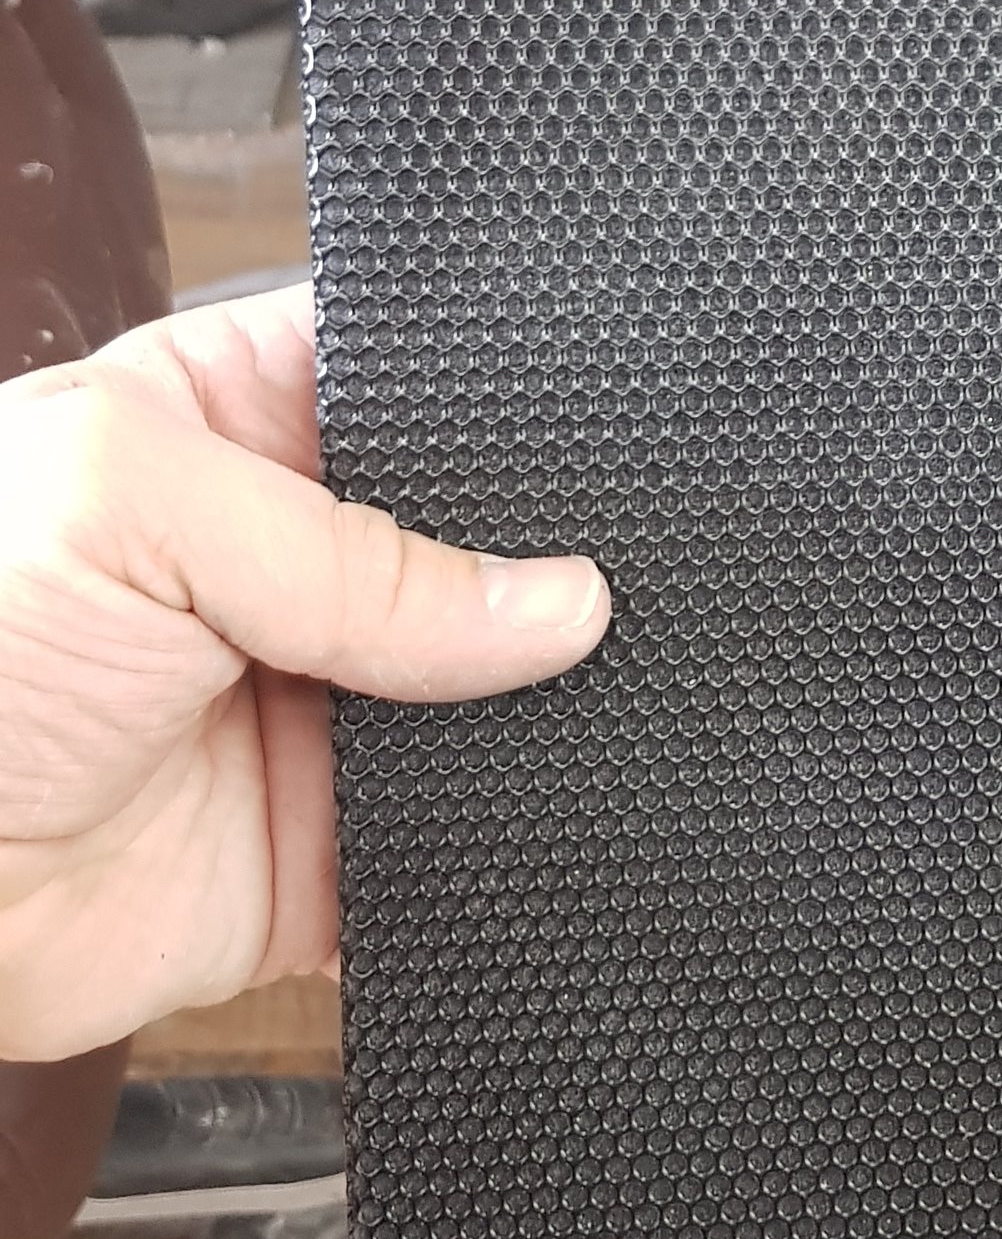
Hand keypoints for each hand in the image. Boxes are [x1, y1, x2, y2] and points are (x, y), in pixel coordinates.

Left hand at [0, 285, 609, 1062]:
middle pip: (484, 549)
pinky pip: (461, 848)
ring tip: (611, 700)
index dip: (511, 402)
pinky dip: (513, 844)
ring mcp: (319, 712)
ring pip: (496, 701)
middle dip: (554, 568)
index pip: (415, 382)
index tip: (620, 431)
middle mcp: (290, 567)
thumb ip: (352, 551)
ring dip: (546, 713)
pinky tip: (556, 812)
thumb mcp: (130, 511)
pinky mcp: (331, 857)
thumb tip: (557, 602)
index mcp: (233, 426)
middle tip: (633, 581)